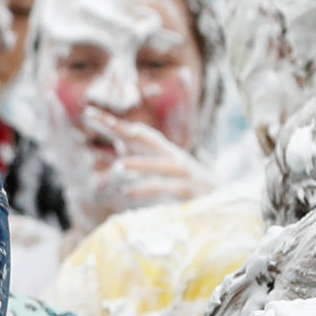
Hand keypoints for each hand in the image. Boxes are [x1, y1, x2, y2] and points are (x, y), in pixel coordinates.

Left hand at [79, 109, 208, 218]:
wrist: (227, 200)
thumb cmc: (191, 186)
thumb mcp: (165, 170)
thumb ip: (143, 160)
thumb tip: (118, 151)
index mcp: (163, 151)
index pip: (135, 133)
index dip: (113, 123)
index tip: (88, 114)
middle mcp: (172, 156)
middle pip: (143, 137)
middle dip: (118, 128)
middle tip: (93, 119)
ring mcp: (182, 171)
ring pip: (157, 164)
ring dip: (138, 165)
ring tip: (118, 167)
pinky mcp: (189, 190)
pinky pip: (166, 188)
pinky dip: (147, 189)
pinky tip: (129, 193)